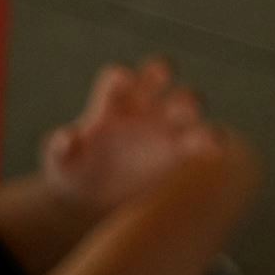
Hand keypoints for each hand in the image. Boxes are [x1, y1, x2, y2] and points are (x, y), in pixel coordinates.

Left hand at [41, 59, 221, 215]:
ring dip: (191, 106)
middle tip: (162, 86)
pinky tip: (214, 151)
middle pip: (159, 76)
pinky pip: (205, 140)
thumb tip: (68, 138)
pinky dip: (213, 142)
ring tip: (192, 124)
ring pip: (188, 102)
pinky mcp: (183, 150)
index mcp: (112, 101)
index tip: (122, 81)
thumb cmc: (75, 171)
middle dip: (164, 76)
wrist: (95, 198)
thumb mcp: (60, 164)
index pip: (117, 78)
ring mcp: (166, 125)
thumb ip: (62, 149)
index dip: (121, 78)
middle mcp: (143, 104)